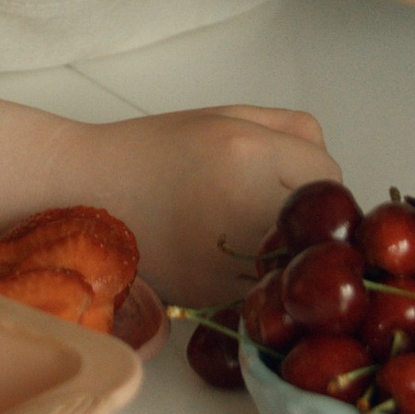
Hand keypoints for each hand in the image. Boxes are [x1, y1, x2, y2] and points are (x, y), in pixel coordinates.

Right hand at [92, 101, 340, 306]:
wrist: (85, 190)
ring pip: (299, 263)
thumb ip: (288, 130)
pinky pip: (266, 287)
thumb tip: (329, 171)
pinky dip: (262, 276)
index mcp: (247, 153)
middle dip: (310, 215)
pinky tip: (233, 255)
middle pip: (323, 224)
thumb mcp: (224, 117)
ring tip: (251, 228)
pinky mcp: (214, 296)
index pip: (328, 174)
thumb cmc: (155, 148)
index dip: (314, 174)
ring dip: (291, 250)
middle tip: (273, 201)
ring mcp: (229, 260)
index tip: (289, 174)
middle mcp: (244, 207)